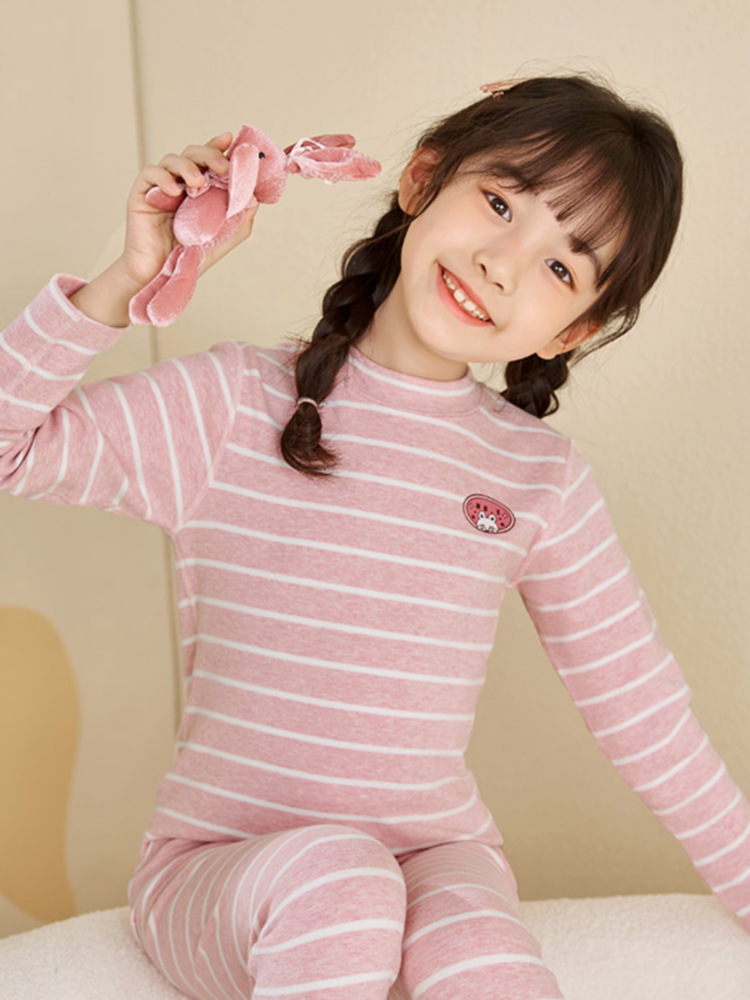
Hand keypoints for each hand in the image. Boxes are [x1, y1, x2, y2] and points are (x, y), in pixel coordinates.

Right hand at [118, 132, 257, 287]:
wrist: (162, 274)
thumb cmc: (190, 256)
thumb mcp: (224, 237)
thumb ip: (240, 218)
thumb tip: (256, 197)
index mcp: (199, 190)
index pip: (208, 161)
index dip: (218, 147)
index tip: (231, 140)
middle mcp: (180, 184)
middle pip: (192, 153)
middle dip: (209, 154)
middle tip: (222, 167)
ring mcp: (161, 187)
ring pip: (172, 159)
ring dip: (188, 166)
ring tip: (198, 184)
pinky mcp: (142, 193)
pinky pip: (150, 173)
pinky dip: (163, 177)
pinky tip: (174, 190)